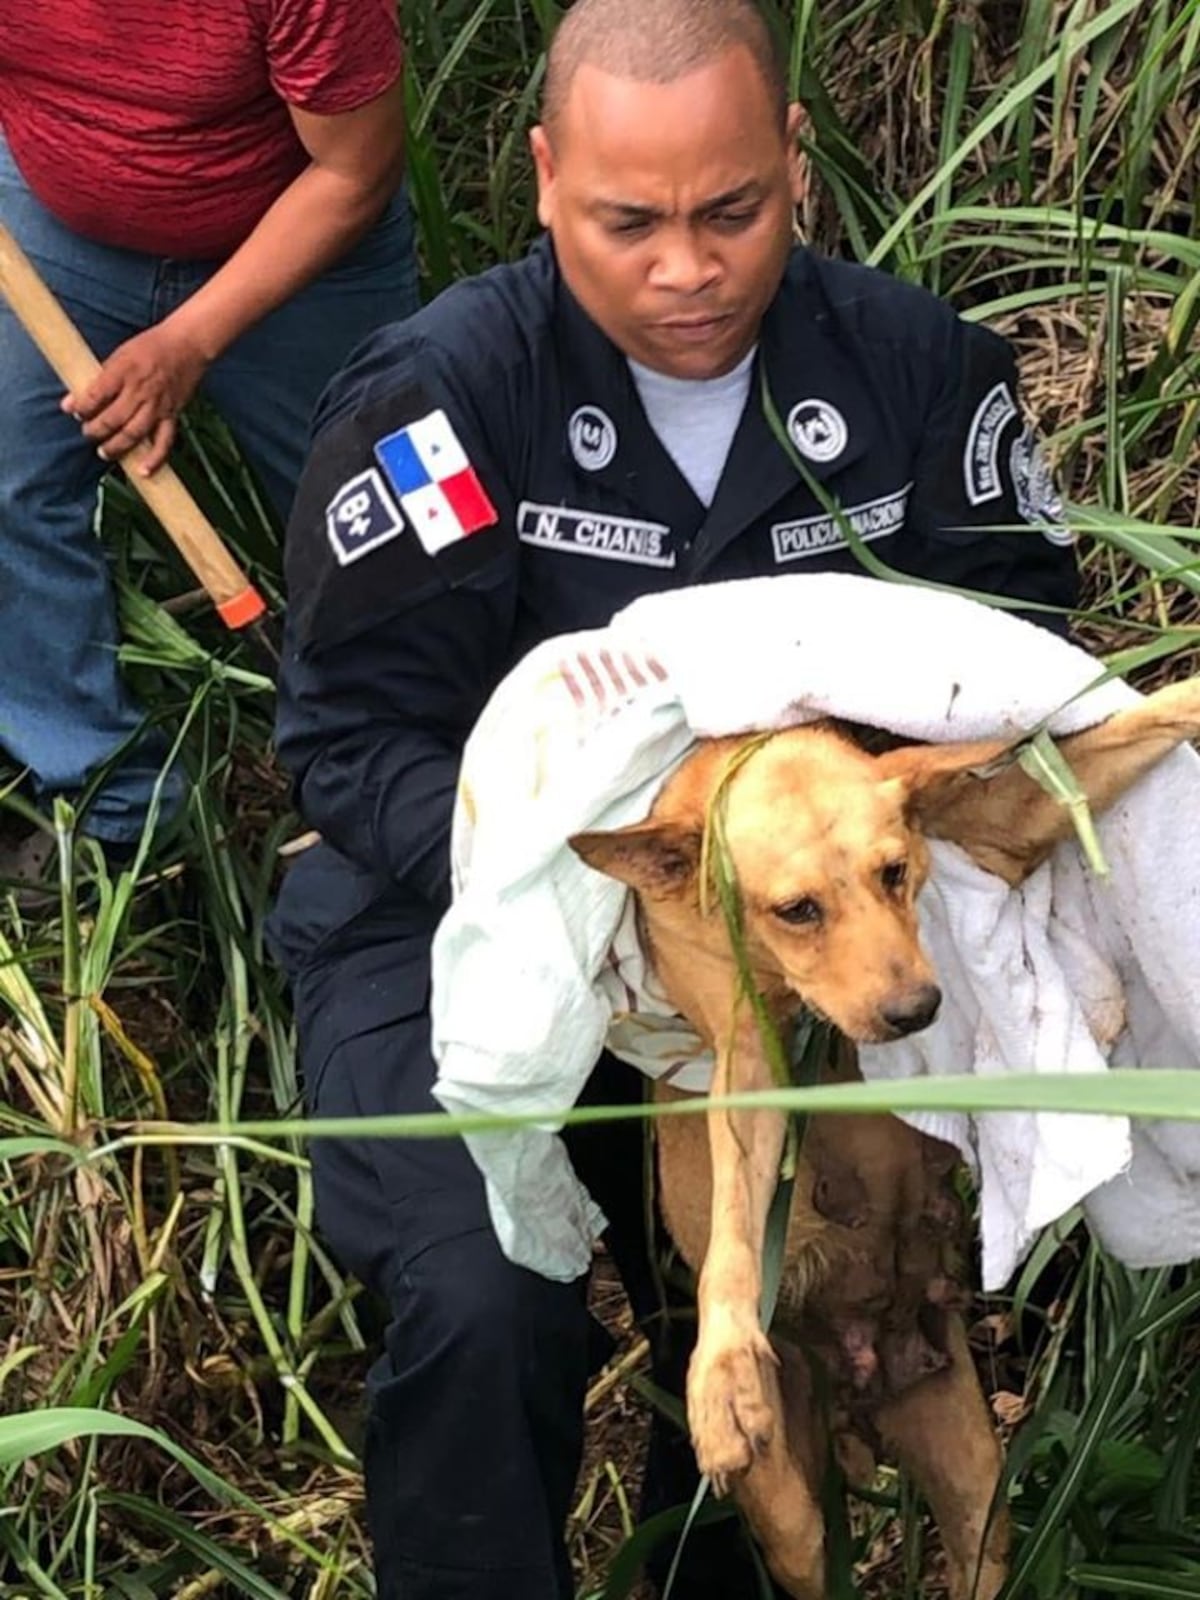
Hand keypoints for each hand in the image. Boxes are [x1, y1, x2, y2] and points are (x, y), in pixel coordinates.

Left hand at [63, 318, 210, 473]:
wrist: (187, 345)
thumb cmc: (150, 347)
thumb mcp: (119, 355)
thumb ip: (98, 380)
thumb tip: (71, 402)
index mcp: (123, 371)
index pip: (96, 395)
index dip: (82, 408)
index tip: (74, 412)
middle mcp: (140, 391)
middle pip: (112, 419)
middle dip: (95, 430)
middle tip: (88, 433)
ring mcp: (157, 406)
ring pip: (134, 434)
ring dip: (117, 447)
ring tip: (104, 452)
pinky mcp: (172, 415)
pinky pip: (164, 441)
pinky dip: (155, 458)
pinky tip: (143, 471)